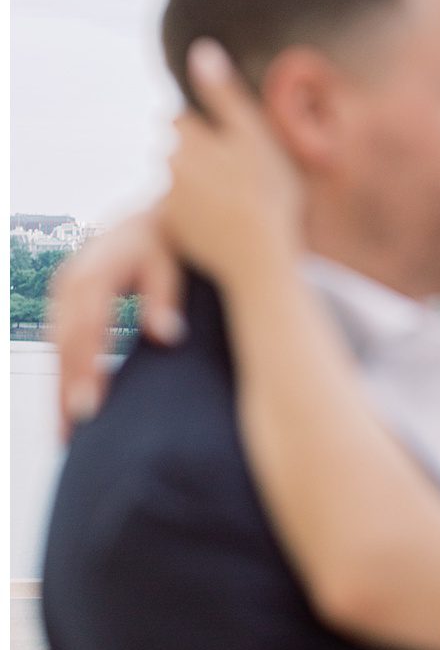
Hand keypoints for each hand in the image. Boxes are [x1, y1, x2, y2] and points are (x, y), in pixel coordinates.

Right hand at [46, 209, 187, 436]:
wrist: (151, 214)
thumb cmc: (170, 239)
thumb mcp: (173, 260)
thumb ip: (165, 296)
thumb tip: (167, 336)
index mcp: (95, 273)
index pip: (86, 330)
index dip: (85, 371)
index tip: (88, 410)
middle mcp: (71, 283)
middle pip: (63, 344)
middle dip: (65, 389)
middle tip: (71, 434)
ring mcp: (64, 291)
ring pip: (56, 347)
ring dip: (59, 388)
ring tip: (65, 435)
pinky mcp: (67, 301)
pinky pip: (60, 342)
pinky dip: (64, 374)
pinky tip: (69, 406)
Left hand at [160, 39, 303, 288]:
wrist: (260, 258)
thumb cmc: (268, 194)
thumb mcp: (255, 137)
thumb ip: (225, 94)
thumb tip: (202, 49)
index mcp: (187, 137)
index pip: (185, 119)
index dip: (212, 130)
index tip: (236, 148)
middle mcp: (170, 164)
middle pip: (180, 150)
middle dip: (200, 157)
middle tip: (240, 178)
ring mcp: (169, 198)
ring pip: (181, 180)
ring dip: (199, 185)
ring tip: (236, 202)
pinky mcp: (173, 228)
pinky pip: (182, 211)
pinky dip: (198, 213)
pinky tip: (226, 223)